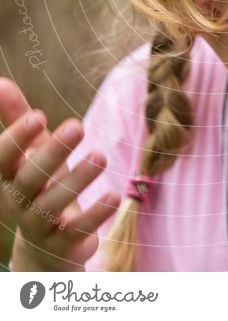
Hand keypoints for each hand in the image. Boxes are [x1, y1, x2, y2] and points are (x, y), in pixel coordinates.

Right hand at [0, 77, 120, 270]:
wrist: (46, 247)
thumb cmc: (39, 183)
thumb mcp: (30, 150)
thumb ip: (16, 118)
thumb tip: (0, 82)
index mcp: (7, 178)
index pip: (2, 158)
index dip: (18, 138)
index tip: (40, 115)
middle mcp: (18, 203)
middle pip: (29, 180)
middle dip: (52, 153)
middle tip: (78, 125)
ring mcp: (39, 226)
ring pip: (53, 205)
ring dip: (77, 180)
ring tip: (101, 155)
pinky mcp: (64, 245)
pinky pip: (77, 231)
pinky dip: (94, 215)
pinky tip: (113, 196)